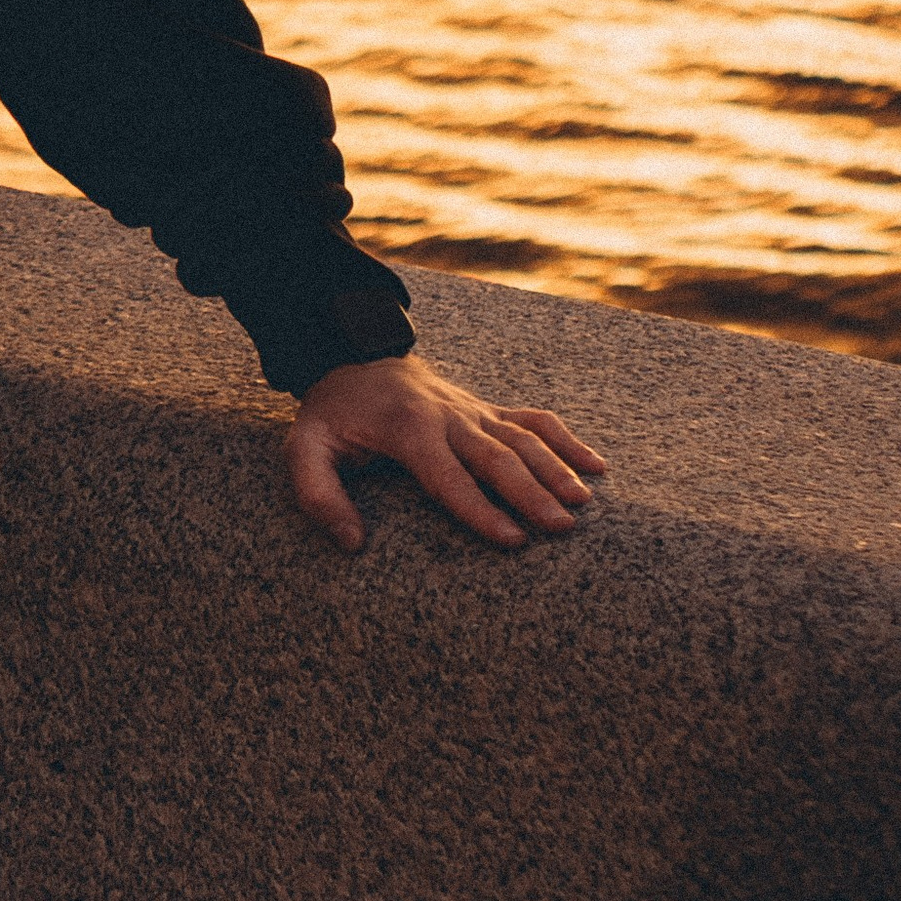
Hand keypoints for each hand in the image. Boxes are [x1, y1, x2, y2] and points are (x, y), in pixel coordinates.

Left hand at [287, 355, 606, 553]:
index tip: (511, 541)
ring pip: (522, 436)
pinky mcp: (486, 409)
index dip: (479, 509)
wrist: (353, 357)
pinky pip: (532, 418)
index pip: (447, 475)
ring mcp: (472, 410)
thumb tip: (352, 542)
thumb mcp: (305, 447)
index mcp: (408, 428)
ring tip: (583, 502)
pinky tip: (596, 465)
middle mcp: (448, 416)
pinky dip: (566, 438)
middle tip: (562, 527)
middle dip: (530, 491)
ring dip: (555, 466)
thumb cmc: (333, 414)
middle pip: (496, 455)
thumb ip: (318, 494)